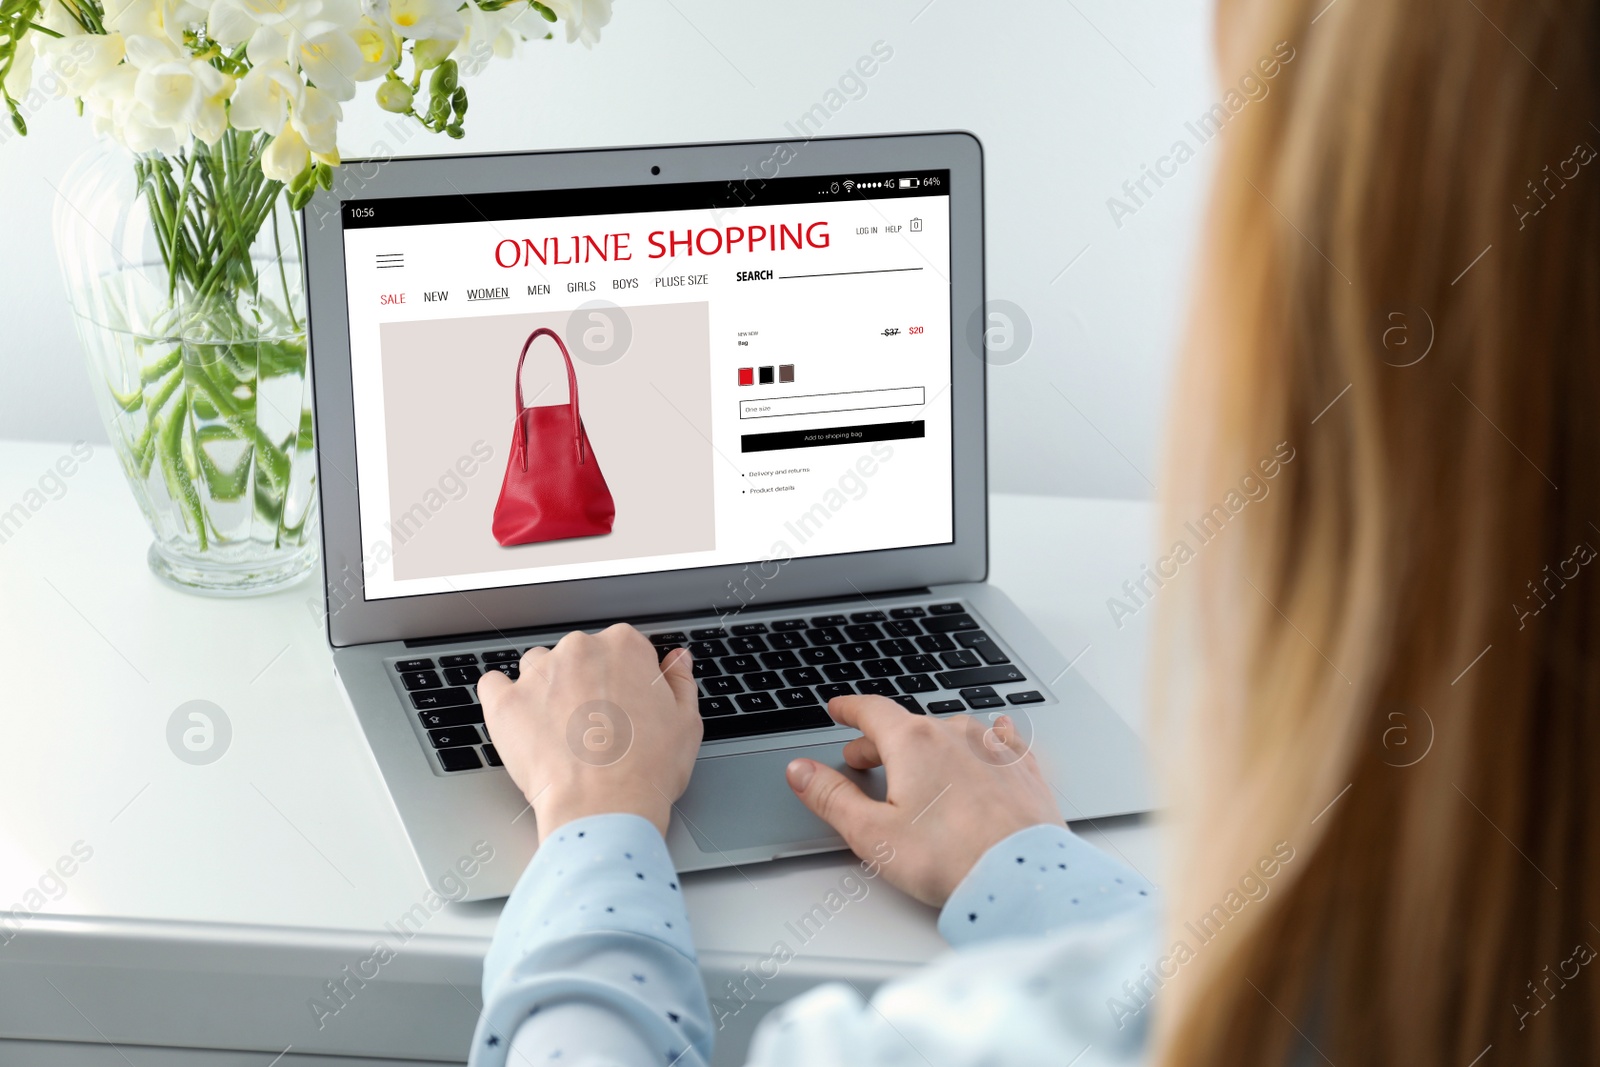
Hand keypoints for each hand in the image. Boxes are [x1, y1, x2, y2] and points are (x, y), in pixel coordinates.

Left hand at [477, 624, 702, 841]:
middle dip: (585, 683)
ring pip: (538, 668)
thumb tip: (676, 661)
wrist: (604, 808)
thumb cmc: (648, 769)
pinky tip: (519, 720)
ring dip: (546, 689)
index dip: (626, 679)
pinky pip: (494, 685)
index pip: (622, 648)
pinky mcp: (505, 702)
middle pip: (579, 655)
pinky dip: (503, 698)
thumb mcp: (686, 722)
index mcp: (624, 647)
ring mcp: (539, 674)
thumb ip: (679, 682)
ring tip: (559, 730)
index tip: (625, 704)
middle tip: (596, 725)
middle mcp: (579, 649)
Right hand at [786, 696, 1061, 906]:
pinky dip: (987, 738)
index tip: (839, 709)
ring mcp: (993, 749)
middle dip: (881, 741)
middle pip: (908, 726)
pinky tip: (994, 734)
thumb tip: (800, 772)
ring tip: (918, 763)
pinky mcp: (1023, 769)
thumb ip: (831, 797)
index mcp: (914, 743)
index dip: (849, 710)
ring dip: (928, 744)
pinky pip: (1001, 740)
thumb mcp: (872, 833)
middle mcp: (955, 734)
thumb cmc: (950, 859)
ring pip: (952, 733)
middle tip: (863, 758)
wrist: (1021, 876)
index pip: (872, 711)